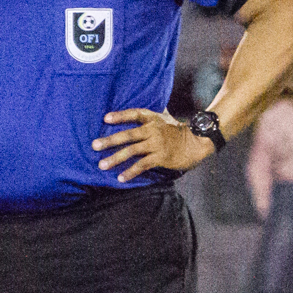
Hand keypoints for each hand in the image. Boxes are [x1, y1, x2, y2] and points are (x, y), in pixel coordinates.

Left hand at [93, 108, 213, 181]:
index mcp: (153, 119)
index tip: (106, 119)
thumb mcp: (164, 120)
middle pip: (128, 135)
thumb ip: (149, 120)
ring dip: (115, 158)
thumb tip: (134, 119)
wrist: (197, 143)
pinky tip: (121, 177)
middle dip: (110, 140)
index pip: (134, 114)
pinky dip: (130, 171)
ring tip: (102, 165)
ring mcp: (156, 144)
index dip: (120, 116)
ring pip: (132, 151)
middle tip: (95, 145)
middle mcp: (153, 130)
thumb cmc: (178, 132)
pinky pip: (142, 165)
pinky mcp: (160, 157)